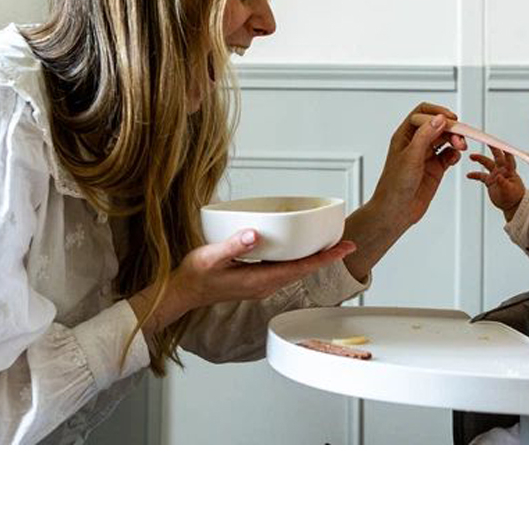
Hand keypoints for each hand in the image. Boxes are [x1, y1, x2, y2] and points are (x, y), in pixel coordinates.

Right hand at [129, 229, 356, 337]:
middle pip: (304, 269)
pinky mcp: (255, 280)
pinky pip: (284, 269)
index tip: (344, 248)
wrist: (182, 293)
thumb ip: (233, 245)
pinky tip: (299, 249)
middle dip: (326, 256)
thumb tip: (255, 235)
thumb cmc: (194, 276)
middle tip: (346, 242)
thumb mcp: (211, 257)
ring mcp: (261, 283)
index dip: (324, 257)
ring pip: (295, 270)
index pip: (300, 268)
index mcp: (259, 280)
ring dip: (313, 258)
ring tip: (330, 244)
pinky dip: (297, 259)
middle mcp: (265, 284)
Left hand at [368, 103, 466, 232]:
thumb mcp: (411, 157)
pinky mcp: (435, 169)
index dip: (437, 113)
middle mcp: (416, 143)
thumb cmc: (395, 185)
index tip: (451, 119)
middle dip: (450, 128)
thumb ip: (425, 136)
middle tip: (460, 137)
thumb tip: (439, 118)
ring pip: (445, 139)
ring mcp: (426, 156)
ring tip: (461, 147)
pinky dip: (455, 154)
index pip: (422, 114)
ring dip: (455, 140)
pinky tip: (455, 158)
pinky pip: (449, 155)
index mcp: (405, 136)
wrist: (396, 211)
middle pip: (437, 125)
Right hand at [466, 148, 524, 221]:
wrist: (512, 206)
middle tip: (487, 141)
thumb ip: (503, 183)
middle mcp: (502, 170)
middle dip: (493, 148)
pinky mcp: (490, 181)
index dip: (505, 150)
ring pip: (487, 163)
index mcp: (510, 171)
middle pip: (497, 156)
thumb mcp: (509, 191)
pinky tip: (468, 175)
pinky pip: (481, 176)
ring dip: (480, 159)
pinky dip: (475, 175)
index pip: (508, 158)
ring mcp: (495, 174)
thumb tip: (498, 176)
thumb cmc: (515, 197)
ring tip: (471, 156)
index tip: (500, 144)